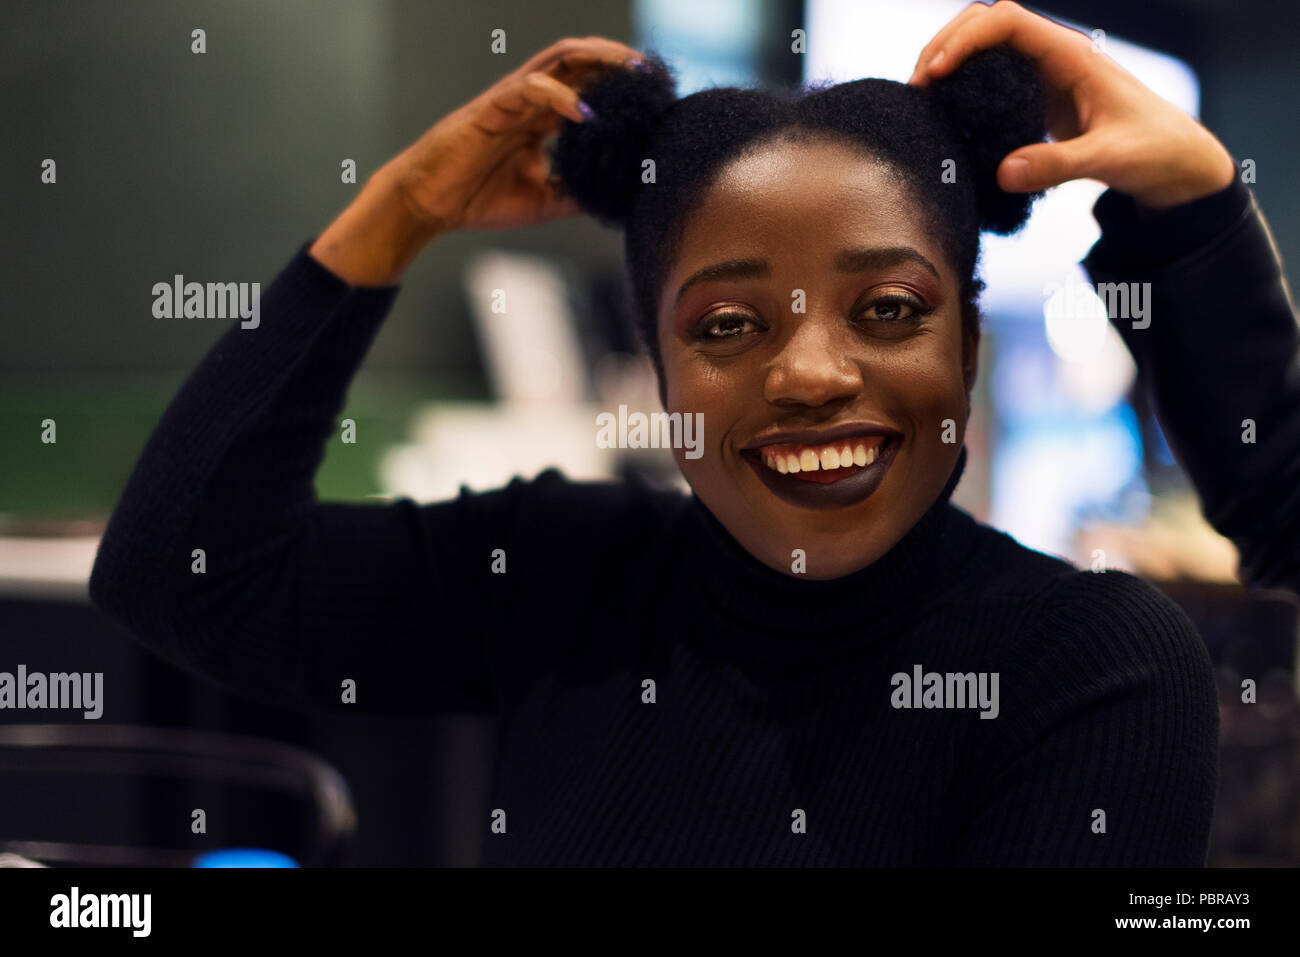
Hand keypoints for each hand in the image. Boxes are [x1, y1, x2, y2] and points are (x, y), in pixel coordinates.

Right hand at [389, 35, 643, 232]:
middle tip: (648, 71)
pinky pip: (528, 89)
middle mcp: (528, 103)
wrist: (428, 205)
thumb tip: (615, 198)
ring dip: (595, 61)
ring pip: (557, 62)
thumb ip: (575, 193)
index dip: (616, 86)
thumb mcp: (542, 202)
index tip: (651, 95)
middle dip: (613, 60)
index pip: (584, 87)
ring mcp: (510, 101)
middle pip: (576, 62)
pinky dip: (560, 96)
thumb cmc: (477, 199)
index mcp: (539, 120)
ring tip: (628, 71)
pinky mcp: (490, 108)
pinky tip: (585, 114)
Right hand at [908, 1, 1235, 209]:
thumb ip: (1057, 165)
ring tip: (921, 98)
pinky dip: (961, 87)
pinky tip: (944, 114)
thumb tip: (1004, 171)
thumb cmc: (1152, 152)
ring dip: (947, 62)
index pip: (1006, 21)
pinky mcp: (1037, 98)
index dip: (965, 40)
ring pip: (983, 48)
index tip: (936, 75)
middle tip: (916, 87)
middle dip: (944, 45)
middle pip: (986, 24)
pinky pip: (989, 78)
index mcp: (1071, 55)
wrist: (1174, 163)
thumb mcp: (1108, 160)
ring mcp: (1043, 75)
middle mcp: (1053, 56)